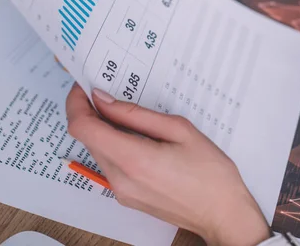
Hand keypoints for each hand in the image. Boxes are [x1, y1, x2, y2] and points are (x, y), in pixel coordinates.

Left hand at [65, 85, 270, 245]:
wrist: (222, 213)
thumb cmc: (210, 172)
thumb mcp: (179, 129)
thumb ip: (136, 114)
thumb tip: (104, 100)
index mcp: (132, 158)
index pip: (82, 127)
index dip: (76, 102)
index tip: (84, 87)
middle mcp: (119, 178)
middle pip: (87, 138)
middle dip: (91, 112)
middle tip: (110, 93)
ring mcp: (121, 191)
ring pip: (97, 150)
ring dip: (104, 129)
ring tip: (130, 116)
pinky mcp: (127, 197)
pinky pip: (110, 165)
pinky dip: (115, 146)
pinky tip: (139, 138)